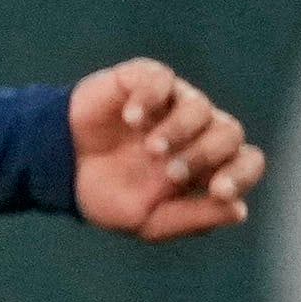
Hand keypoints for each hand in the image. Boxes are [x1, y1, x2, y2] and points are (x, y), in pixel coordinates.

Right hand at [69, 57, 263, 241]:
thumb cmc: (103, 194)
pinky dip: (149, 99)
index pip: (246, 160)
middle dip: (203, 155)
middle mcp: (195, 130)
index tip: (219, 191)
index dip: (242, 174)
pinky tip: (130, 119)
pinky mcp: (141, 80)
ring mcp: (170, 102)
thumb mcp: (147, 221)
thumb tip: (239, 211)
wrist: (54, 168)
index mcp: (203, 164)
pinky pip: (160, 80)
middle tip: (168, 173)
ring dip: (178, 131)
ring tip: (149, 149)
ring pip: (199, 107)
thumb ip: (192, 218)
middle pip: (229, 132)